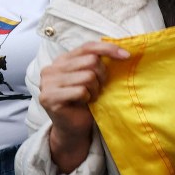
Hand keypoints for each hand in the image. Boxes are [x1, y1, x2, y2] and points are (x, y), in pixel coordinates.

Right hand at [39, 41, 128, 172]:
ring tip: (90, 96)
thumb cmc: (85, 100)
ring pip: (88, 76)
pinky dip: (87, 98)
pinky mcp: (49, 98)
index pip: (88, 47)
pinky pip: (81, 91)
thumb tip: (123, 50)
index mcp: (62, 60)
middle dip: (102, 76)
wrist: (73, 127)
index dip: (109, 48)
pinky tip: (83, 103)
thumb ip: (96, 62)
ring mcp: (47, 83)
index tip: (127, 56)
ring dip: (95, 89)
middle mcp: (51, 69)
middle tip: (99, 88)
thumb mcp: (91, 76)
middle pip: (91, 61)